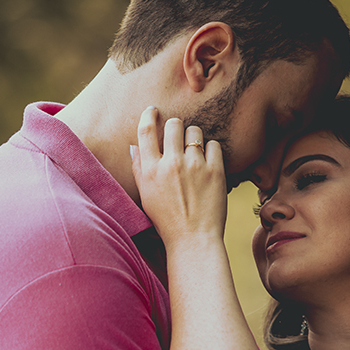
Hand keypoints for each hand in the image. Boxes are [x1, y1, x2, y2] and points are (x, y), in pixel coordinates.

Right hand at [132, 107, 226, 242]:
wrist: (193, 239)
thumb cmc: (166, 220)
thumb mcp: (145, 195)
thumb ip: (139, 168)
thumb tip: (135, 146)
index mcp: (150, 170)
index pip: (145, 130)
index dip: (149, 115)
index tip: (153, 110)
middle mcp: (171, 164)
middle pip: (173, 124)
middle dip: (175, 126)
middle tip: (178, 135)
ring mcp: (194, 166)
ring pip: (195, 132)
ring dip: (194, 138)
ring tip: (194, 153)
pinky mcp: (215, 171)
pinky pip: (213, 145)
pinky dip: (210, 150)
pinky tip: (206, 163)